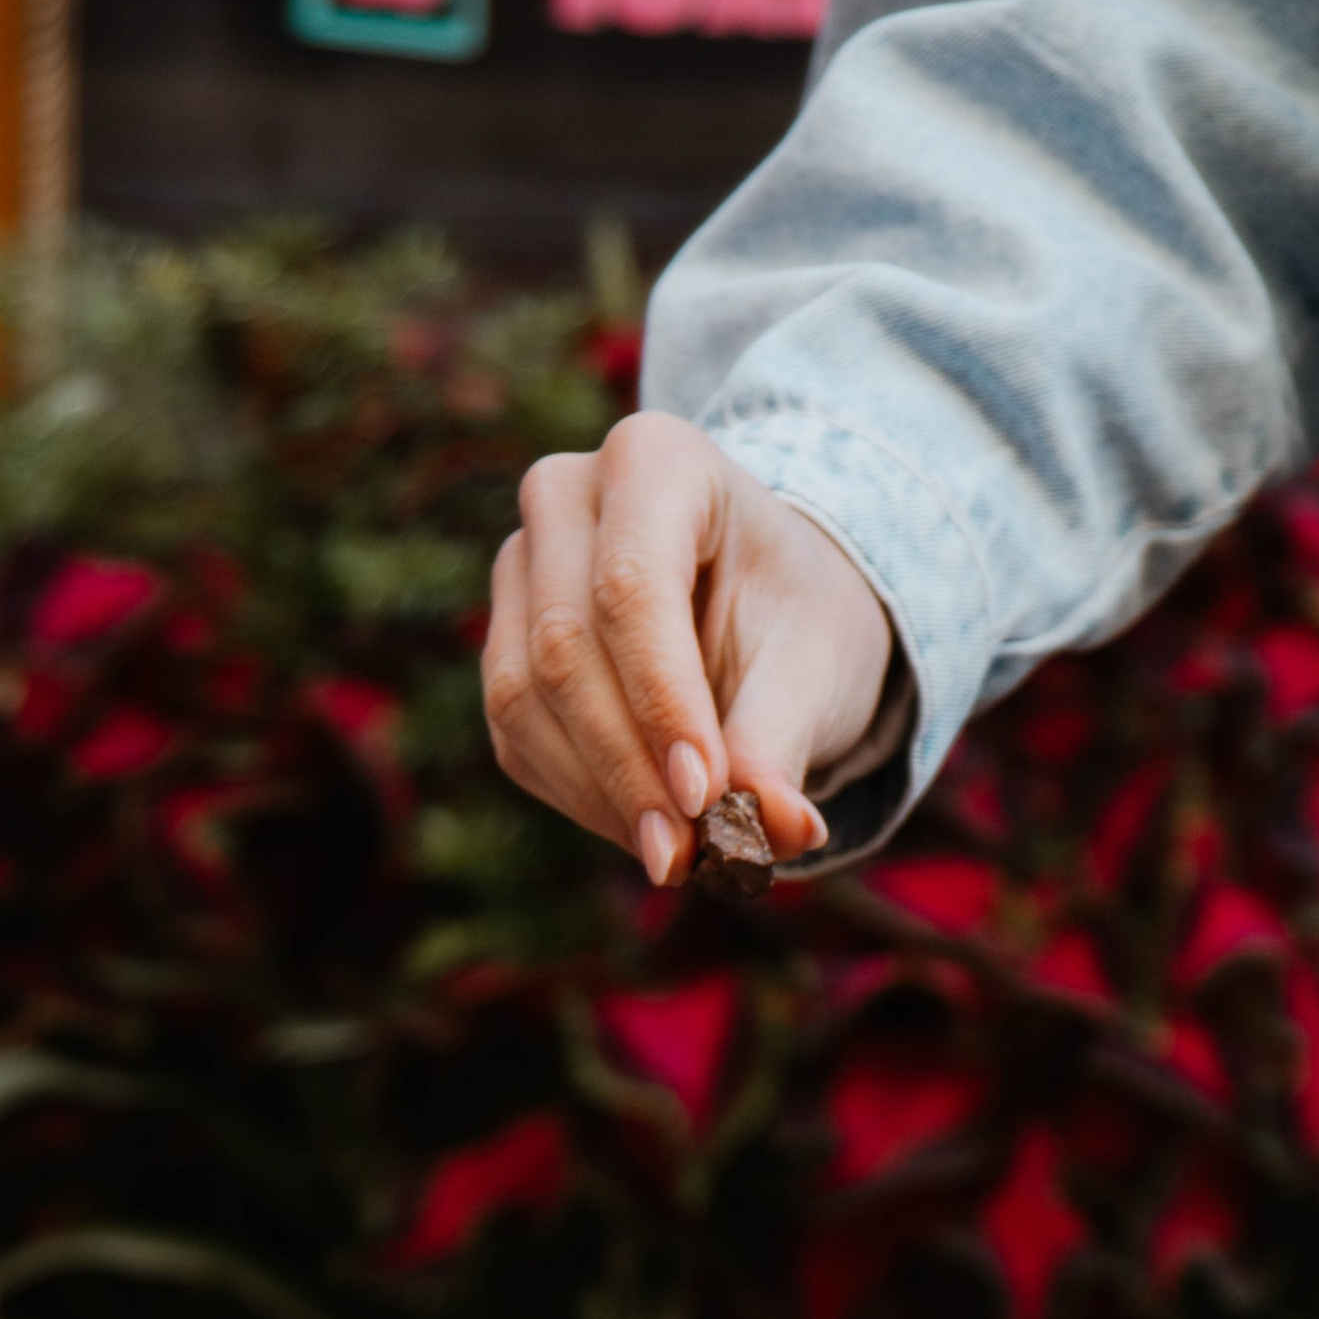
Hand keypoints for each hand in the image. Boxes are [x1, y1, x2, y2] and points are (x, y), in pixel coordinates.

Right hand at [483, 413, 895, 882]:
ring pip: (523, 697)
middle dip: (627, 768)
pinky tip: (645, 826)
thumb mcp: (815, 670)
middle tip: (689, 860)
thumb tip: (772, 833)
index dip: (661, 703)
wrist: (768, 607)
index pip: (631, 587)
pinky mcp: (502, 644)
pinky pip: (515, 737)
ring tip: (682, 856)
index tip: (706, 801)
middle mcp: (563, 495)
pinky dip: (581, 798)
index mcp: (655, 459)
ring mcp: (519, 568)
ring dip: (600, 795)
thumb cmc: (798, 617)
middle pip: (565, 646)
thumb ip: (782, 745)